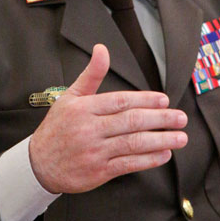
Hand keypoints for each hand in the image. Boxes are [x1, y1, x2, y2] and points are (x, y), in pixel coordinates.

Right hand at [28, 44, 187, 193]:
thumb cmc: (58, 127)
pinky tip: (164, 154)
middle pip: (131, 122)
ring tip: (180, 137)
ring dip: (160, 140)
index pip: (120, 101)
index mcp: (84, 108)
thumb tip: (102, 48)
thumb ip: (91, 74)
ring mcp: (95, 151)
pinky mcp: (98, 172)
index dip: (145, 100)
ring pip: (133, 144)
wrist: (38, 164)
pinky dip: (148, 160)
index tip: (164, 100)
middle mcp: (90, 129)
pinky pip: (128, 164)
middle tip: (181, 118)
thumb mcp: (70, 96)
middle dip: (160, 119)